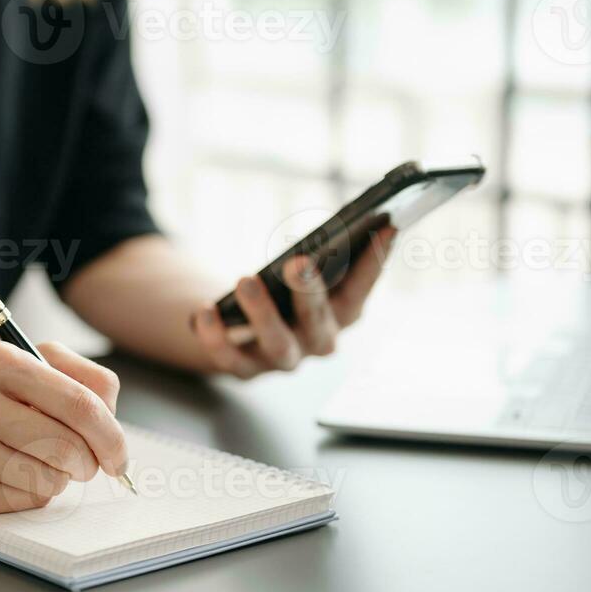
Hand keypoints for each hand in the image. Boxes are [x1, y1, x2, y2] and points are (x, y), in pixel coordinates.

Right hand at [0, 341, 126, 513]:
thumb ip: (78, 376)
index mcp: (1, 362)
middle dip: (88, 461)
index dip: (111, 436)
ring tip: (39, 459)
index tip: (117, 453)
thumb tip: (112, 418)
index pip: (81, 405)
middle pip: (69, 449)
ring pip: (50, 481)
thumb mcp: (23, 359)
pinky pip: (23, 502)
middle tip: (83, 459)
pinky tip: (13, 472)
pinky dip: (31, 492)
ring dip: (58, 477)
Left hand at [192, 225, 396, 377]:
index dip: (374, 263)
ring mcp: (283, 359)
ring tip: (246, 281)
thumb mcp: (301, 272)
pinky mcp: (246, 369)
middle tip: (298, 262)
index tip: (385, 226)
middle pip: (318, 322)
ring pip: (278, 344)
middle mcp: (318, 341)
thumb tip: (340, 222)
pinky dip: (217, 336)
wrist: (239, 331)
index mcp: (341, 315)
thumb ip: (319, 255)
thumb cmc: (282, 290)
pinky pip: (230, 358)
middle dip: (310, 292)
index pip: (361, 290)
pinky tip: (205, 310)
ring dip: (263, 314)